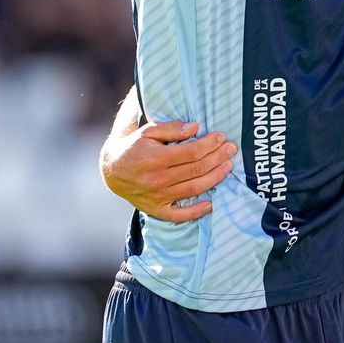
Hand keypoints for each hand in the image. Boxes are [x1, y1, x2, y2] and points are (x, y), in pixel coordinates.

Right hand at [99, 120, 236, 221]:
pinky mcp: (157, 209)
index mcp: (156, 158)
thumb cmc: (133, 147)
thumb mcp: (147, 132)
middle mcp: (158, 179)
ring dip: (215, 178)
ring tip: (228, 167)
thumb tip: (195, 128)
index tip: (222, 137)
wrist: (111, 171)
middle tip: (232, 149)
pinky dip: (196, 212)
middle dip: (218, 157)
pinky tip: (211, 204)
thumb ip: (171, 129)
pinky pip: (179, 214)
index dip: (210, 144)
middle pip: (197, 169)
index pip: (192, 152)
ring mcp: (158, 196)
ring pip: (194, 188)